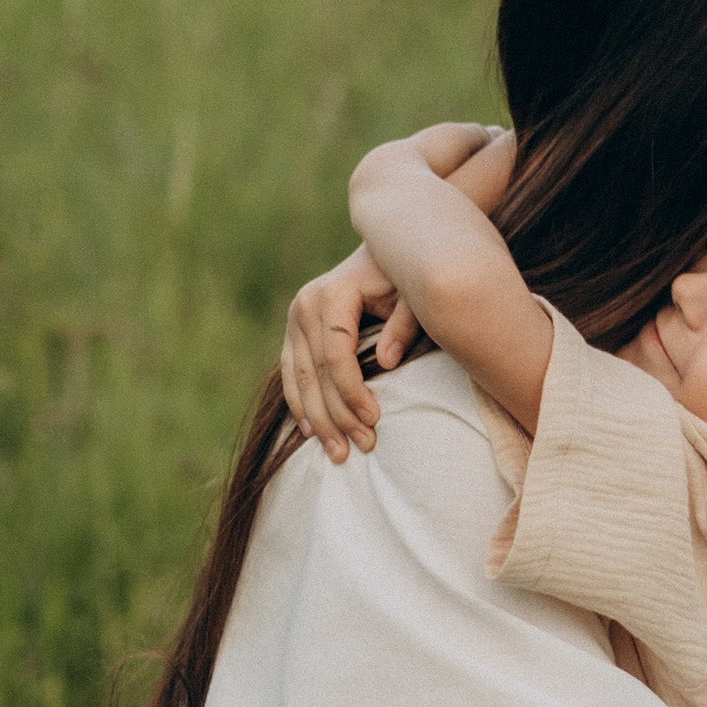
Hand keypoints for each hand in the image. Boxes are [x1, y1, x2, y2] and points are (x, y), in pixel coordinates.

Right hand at [280, 244, 414, 462]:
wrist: (385, 252)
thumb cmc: (407, 278)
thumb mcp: (415, 296)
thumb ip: (404, 325)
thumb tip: (388, 362)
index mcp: (333, 293)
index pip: (336, 354)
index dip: (353, 391)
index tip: (375, 420)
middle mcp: (305, 304)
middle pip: (317, 372)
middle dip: (337, 415)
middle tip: (360, 449)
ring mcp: (295, 318)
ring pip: (300, 378)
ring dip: (317, 420)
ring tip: (338, 454)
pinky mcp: (294, 330)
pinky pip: (291, 373)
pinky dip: (300, 404)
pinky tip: (310, 432)